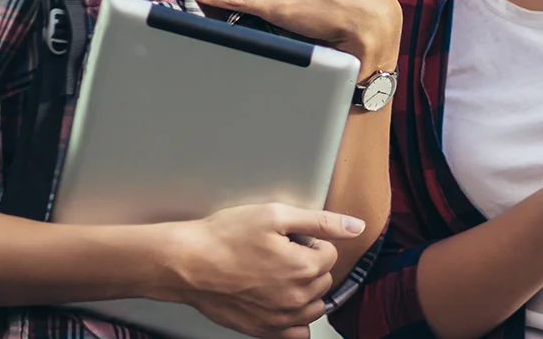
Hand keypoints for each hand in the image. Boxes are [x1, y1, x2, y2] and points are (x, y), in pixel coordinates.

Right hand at [160, 203, 365, 338]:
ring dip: (306, 291)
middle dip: (309, 264)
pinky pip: (297, 333)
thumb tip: (356, 227)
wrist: (187, 263)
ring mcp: (279, 318)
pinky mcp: (263, 330)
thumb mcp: (276, 215)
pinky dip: (296, 321)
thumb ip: (321, 222)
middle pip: (323, 279)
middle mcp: (296, 298)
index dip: (311, 242)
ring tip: (279, 274)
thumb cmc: (225, 237)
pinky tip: (282, 302)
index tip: (291, 238)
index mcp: (304, 268)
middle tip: (280, 253)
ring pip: (314, 306)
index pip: (330, 254)